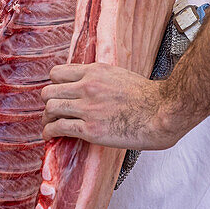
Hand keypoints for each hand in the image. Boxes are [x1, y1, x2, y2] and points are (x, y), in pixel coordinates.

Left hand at [41, 62, 186, 150]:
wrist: (163, 112)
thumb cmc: (148, 97)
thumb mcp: (120, 75)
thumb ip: (100, 78)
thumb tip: (89, 83)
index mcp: (94, 72)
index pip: (57, 73)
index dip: (54, 85)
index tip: (57, 94)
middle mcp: (87, 87)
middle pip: (49, 91)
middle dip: (48, 102)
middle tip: (51, 111)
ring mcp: (87, 108)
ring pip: (50, 108)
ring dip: (46, 118)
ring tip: (49, 125)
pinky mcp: (90, 129)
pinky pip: (59, 128)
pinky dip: (50, 132)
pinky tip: (51, 136)